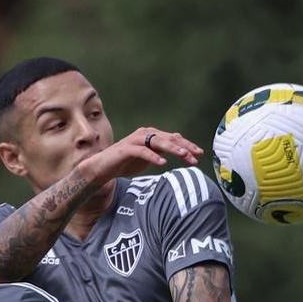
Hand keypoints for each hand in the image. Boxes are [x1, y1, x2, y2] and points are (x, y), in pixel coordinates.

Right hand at [78, 127, 201, 184]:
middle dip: (184, 147)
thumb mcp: (149, 157)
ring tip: (184, 156)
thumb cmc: (126, 162)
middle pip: (168, 138)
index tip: (200, 154)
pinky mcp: (126, 149)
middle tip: (196, 155)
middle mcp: (144, 134)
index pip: (173, 138)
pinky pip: (142, 152)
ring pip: (158, 142)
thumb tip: (180, 147)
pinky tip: (162, 163)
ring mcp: (135, 140)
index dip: (187, 145)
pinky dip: (153, 157)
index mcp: (151, 135)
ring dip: (172, 148)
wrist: (103, 167)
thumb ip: (162, 151)